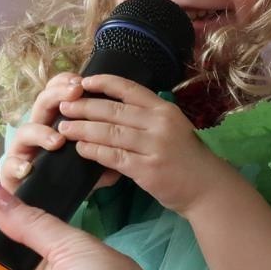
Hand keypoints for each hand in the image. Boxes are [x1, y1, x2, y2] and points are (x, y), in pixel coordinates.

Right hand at [0, 72, 112, 193]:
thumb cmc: (66, 177)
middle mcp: (38, 129)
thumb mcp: (91, 166)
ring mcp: (23, 150)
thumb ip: (104, 160)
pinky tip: (28, 168)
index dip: (66, 83)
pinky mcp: (11, 172)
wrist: (39, 202)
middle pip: (42, 103)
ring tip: (58, 141)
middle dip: (57, 95)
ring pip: (24, 131)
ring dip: (41, 132)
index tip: (82, 82)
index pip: (58, 93)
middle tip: (75, 94)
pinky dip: (18, 165)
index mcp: (56, 121)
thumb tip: (122, 162)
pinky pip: (10, 165)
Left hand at [56, 73, 234, 213]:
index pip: (128, 88)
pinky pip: (113, 157)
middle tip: (64, 105)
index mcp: (163, 109)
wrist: (206, 187)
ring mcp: (153, 146)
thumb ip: (146, 116)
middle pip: (113, 110)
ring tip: (64, 127)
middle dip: (84, 106)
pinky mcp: (147, 169)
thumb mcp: (171, 126)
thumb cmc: (184, 156)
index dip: (103, 83)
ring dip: (83, 129)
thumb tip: (110, 105)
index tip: (83, 82)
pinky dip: (93, 151)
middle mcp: (159, 123)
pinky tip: (80, 148)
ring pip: (109, 133)